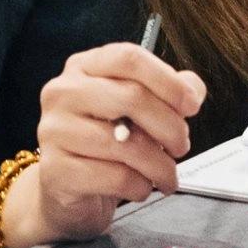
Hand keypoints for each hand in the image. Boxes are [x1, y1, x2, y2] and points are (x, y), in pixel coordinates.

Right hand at [9, 42, 205, 244]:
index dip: (168, 80)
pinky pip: (116, 177)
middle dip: (171, 127)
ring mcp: (54, 130)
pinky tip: (140, 187)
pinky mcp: (56, 170)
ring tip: (167, 175)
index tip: (191, 105)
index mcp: (83, 67)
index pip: (128, 58)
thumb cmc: (104, 144)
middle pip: (132, 97)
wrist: (65, 190)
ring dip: (161, 165)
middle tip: (181, 146)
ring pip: (126, 144)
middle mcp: (62, 92)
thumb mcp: (135, 111)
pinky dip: (140, 186)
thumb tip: (192, 88)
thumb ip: (167, 93)